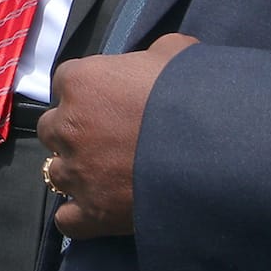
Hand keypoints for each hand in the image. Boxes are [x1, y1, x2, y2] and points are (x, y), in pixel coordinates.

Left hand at [36, 33, 196, 240]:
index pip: (66, 81)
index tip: (110, 99)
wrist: (216, 147)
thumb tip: (152, 62)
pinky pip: (66, 219)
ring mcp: (77, 172)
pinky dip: (78, 216)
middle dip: (75, 132)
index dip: (89, 92)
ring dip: (77, 172)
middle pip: (53, 129)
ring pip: (56, 173)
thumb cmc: (193, 93)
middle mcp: (69, 126)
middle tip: (109, 137)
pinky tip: (98, 209)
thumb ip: (149, 56)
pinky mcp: (90, 212)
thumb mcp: (175, 52)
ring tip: (108, 175)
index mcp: (82, 81)